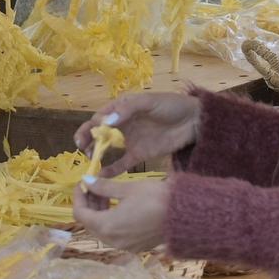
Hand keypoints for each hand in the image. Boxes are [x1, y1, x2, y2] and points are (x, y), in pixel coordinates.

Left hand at [71, 177, 171, 253]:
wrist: (186, 216)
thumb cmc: (156, 198)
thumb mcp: (128, 188)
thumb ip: (104, 187)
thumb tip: (87, 181)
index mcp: (107, 226)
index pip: (80, 213)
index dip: (78, 197)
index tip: (82, 183)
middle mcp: (113, 241)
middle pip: (90, 223)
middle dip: (89, 204)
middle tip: (94, 186)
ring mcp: (125, 246)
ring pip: (102, 230)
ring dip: (100, 213)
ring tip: (106, 194)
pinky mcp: (136, 247)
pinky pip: (115, 235)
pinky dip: (111, 221)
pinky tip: (119, 206)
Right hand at [76, 92, 202, 174]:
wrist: (194, 121)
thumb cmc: (171, 105)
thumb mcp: (149, 102)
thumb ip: (127, 109)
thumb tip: (105, 122)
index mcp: (122, 108)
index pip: (100, 116)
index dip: (91, 125)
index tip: (89, 133)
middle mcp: (122, 124)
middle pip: (98, 132)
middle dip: (87, 139)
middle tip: (83, 148)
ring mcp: (130, 140)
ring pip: (107, 148)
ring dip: (96, 153)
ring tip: (90, 159)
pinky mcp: (139, 154)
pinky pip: (122, 164)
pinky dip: (111, 170)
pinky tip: (101, 176)